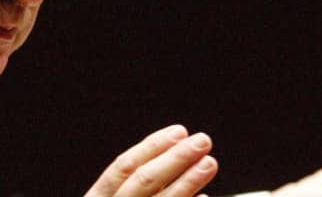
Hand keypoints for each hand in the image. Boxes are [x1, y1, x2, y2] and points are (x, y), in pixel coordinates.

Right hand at [85, 124, 217, 196]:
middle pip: (143, 180)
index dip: (151, 147)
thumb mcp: (112, 196)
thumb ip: (130, 184)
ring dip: (188, 180)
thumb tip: (167, 154)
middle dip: (175, 158)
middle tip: (201, 141)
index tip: (178, 131)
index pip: (123, 166)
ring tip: (209, 163)